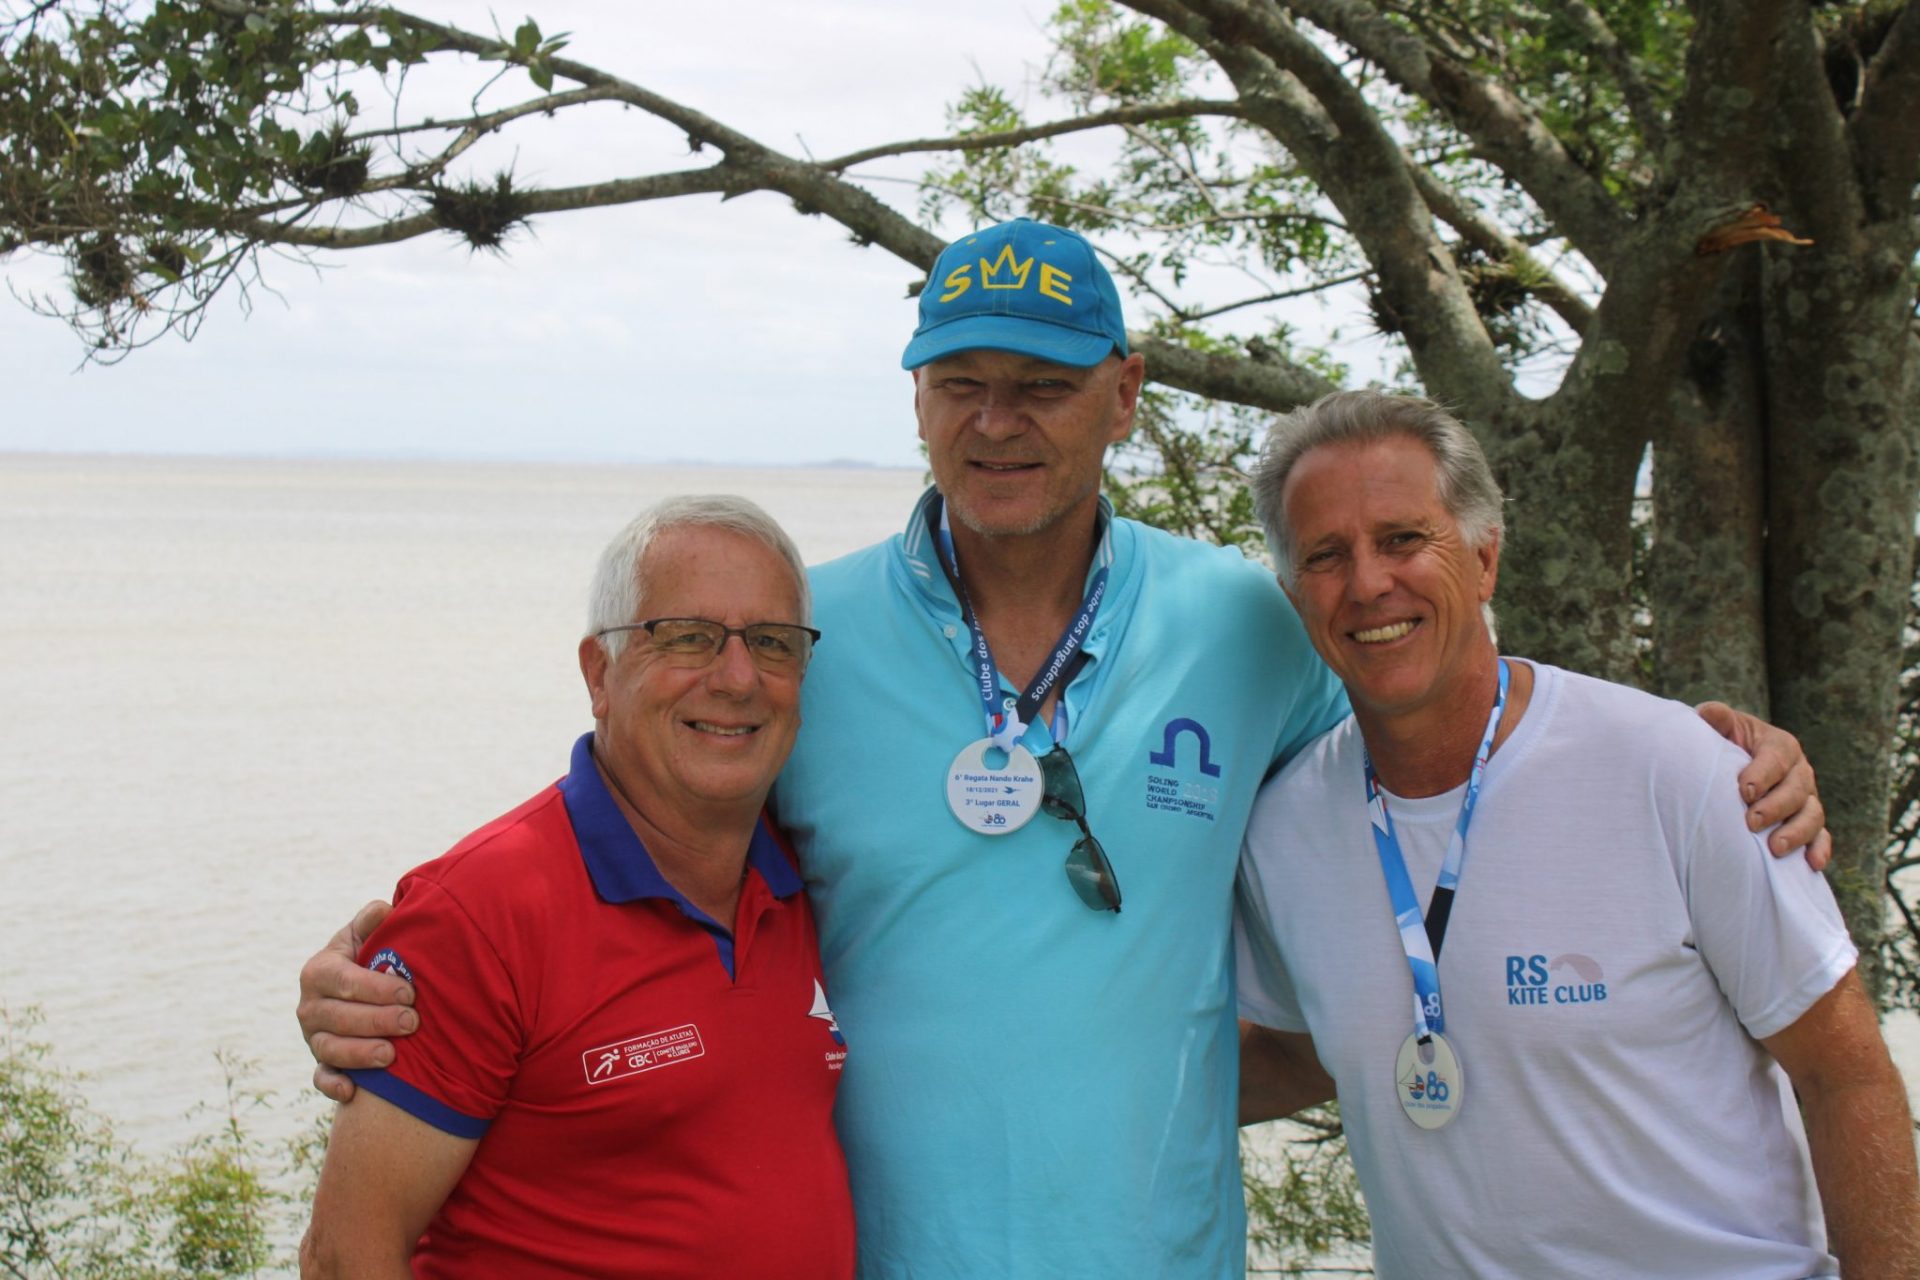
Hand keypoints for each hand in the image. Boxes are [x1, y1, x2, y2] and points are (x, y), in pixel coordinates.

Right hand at [296, 900, 416, 1101]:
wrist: (355, 990)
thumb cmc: (368, 958)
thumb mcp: (365, 936)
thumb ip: (372, 921)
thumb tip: (385, 910)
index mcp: (319, 971)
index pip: (343, 980)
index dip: (376, 987)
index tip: (410, 991)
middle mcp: (309, 1005)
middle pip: (338, 1017)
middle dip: (376, 1021)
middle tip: (412, 1022)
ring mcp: (312, 1036)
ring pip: (329, 1049)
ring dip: (359, 1054)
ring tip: (391, 1056)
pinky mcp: (320, 1063)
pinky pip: (320, 1078)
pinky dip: (332, 1086)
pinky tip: (353, 1092)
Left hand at [1695, 702, 1830, 869]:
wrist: (1732, 765)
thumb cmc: (1725, 745)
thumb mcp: (1722, 729)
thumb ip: (1717, 720)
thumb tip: (1709, 712)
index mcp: (1780, 745)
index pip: (1776, 759)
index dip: (1762, 774)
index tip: (1744, 791)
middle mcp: (1799, 771)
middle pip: (1797, 790)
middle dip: (1775, 807)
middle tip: (1751, 822)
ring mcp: (1807, 798)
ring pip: (1812, 815)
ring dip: (1796, 832)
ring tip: (1775, 848)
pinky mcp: (1809, 822)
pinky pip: (1821, 837)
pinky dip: (1819, 849)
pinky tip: (1812, 865)